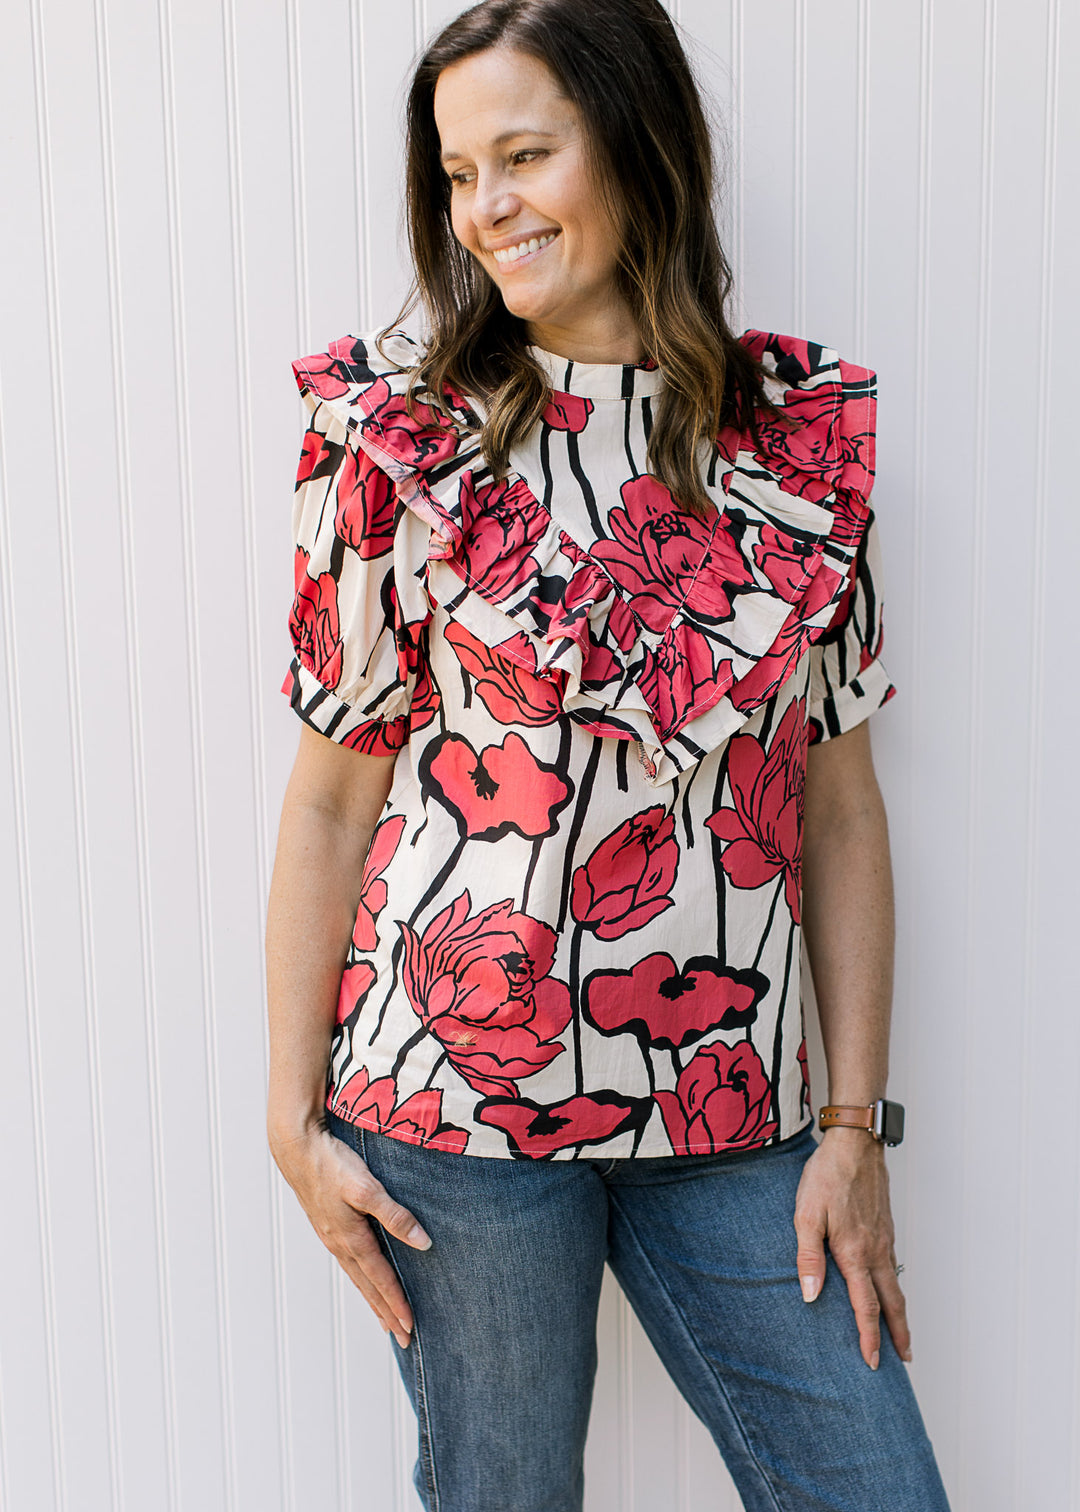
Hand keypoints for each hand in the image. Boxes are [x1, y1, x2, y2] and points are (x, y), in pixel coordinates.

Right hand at [270, 1119, 430, 1347]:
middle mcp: (340, 1244)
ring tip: (386, 1320)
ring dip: (374, 1300)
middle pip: (368, 1287)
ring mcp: (331, 1237)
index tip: (411, 1326)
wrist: (297, 1148)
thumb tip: (423, 1243)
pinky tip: (365, 1279)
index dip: (397, 1303)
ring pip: (357, 1277)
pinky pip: (349, 1263)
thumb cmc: (332, 1164)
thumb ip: (395, 1216)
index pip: (380, 1279)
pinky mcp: (328, 1226)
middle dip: (387, 1314)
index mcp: (351, 1239)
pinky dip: (361, 1280)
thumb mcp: (367, 1188)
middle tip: (404, 1339)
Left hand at [793, 1128, 911, 1368]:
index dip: (869, 1337)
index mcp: (854, 1253)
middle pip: (892, 1303)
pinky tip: (887, 1288)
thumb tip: (810, 1295)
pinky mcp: (885, 1226)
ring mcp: (884, 1239)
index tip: (873, 1362)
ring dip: (899, 1312)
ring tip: (900, 1332)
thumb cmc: (827, 1177)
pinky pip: (892, 1265)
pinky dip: (894, 1286)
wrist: (855, 1144)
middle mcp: (875, 1251)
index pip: (865, 1306)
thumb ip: (807, 1256)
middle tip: (904, 1360)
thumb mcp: (806, 1215)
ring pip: (895, 1284)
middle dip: (899, 1334)